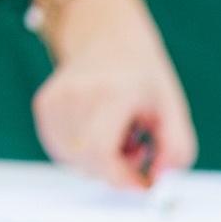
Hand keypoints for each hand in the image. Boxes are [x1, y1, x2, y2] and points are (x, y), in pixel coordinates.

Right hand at [32, 0, 197, 189]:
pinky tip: (97, 128)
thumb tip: (160, 182)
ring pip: (74, 160)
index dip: (122, 179)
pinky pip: (61, 150)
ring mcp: (55, 100)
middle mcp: (77, 94)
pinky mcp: (43, 106)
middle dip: (116, 170)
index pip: (102, 153)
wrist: (107, 37)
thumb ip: (177, 150)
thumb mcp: (173, 108)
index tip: (143, 184)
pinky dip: (82, 151)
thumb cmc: (142, 75)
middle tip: (137, 148)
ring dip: (100, 160)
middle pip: (89, 162)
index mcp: (113, 92)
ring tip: (117, 132)